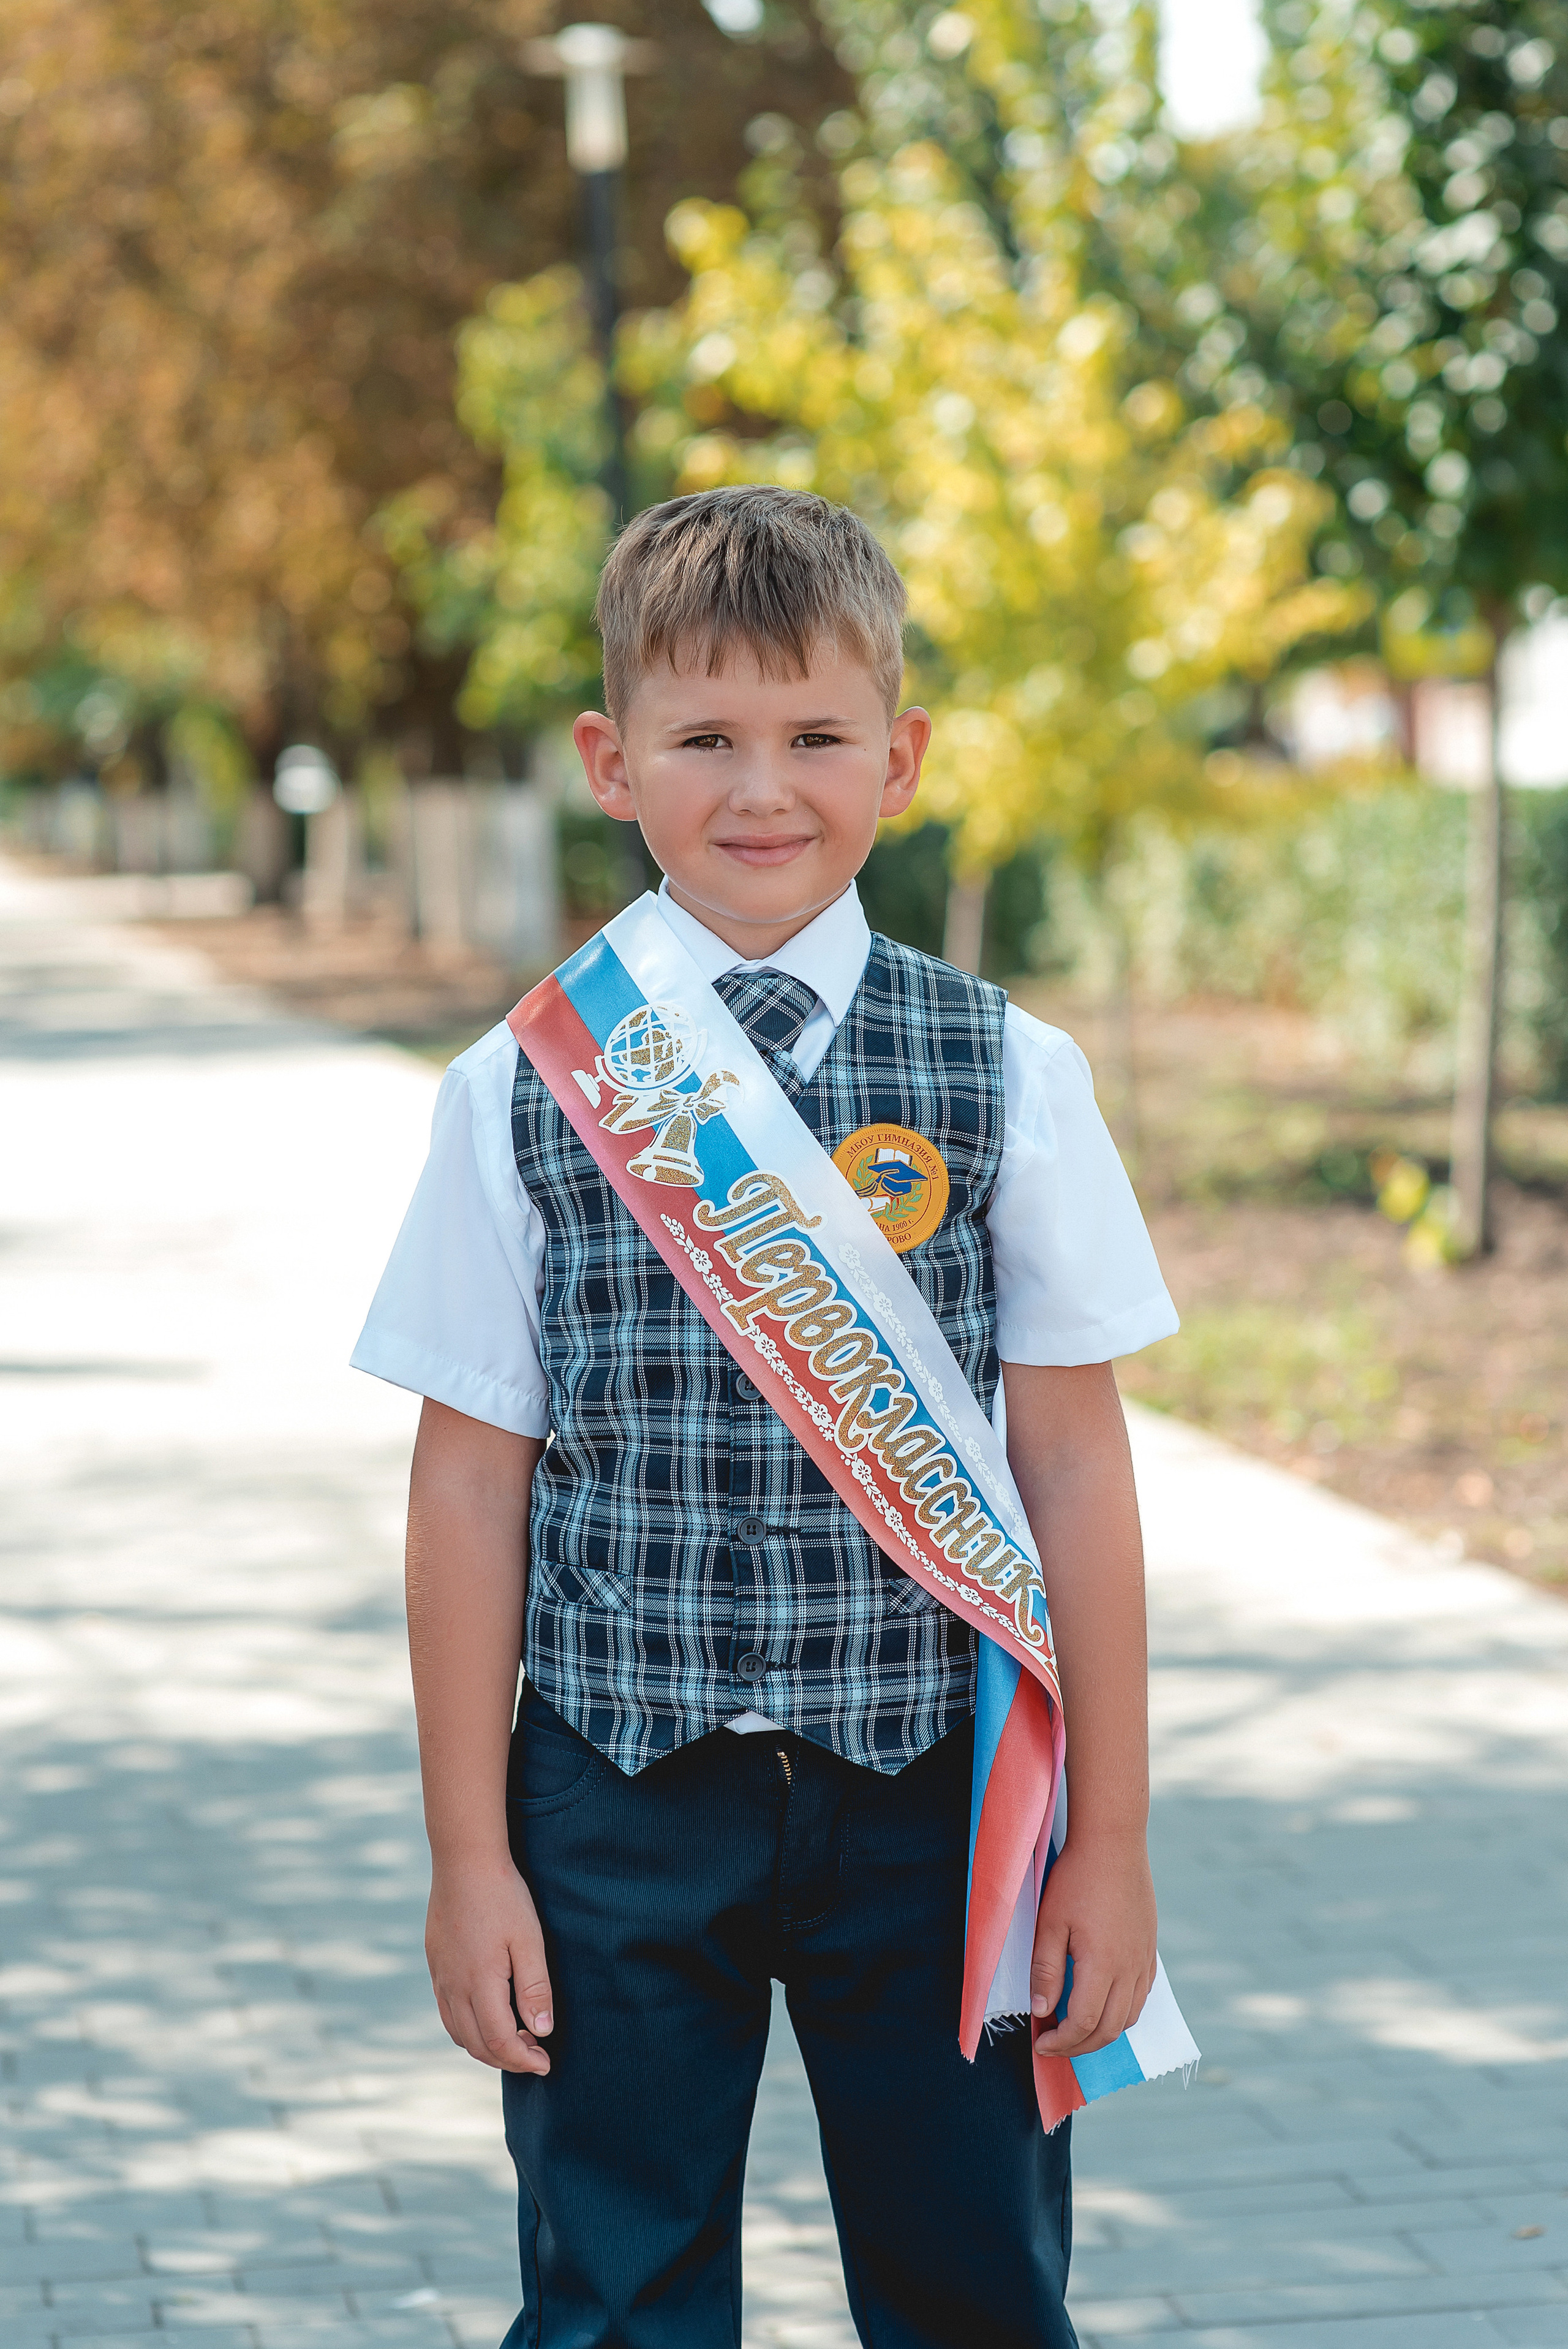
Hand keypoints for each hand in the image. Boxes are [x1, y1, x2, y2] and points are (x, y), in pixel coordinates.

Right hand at [425, 1853, 554, 2073]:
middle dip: (508, 2059)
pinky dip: (467, 2029)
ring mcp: (440, 1977)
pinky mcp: (435, 1965)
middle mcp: (453, 1987)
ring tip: (516, 2040)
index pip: (500, 2041)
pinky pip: (447, 2012)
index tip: (547, 2063)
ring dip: (486, 2047)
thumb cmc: (502, 1895)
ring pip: (458, 2033)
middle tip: (536, 2054)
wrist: (463, 1860)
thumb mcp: (529, 1939)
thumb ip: (535, 1987)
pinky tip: (487, 2016)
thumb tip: (542, 2031)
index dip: (524, 2059)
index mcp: (478, 1983)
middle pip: (477, 2044)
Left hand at [1029, 1830, 1156, 2060]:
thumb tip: (1042, 2012)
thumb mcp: (1050, 1923)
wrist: (1113, 1843)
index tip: (1039, 2044)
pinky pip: (1142, 1996)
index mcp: (1103, 1965)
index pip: (1083, 2023)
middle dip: (1079, 2046)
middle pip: (1109, 2029)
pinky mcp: (1150, 1950)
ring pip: (1130, 2017)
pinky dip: (1122, 2012)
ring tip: (1074, 2029)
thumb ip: (1045, 1970)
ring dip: (1102, 2032)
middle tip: (1053, 2044)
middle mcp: (1130, 1969)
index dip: (1061, 2042)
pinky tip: (1101, 2003)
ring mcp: (1144, 1960)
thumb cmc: (1076, 1878)